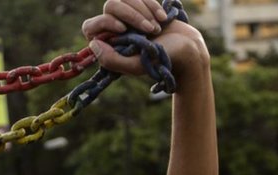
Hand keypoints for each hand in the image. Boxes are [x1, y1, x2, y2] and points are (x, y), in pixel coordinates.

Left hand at [81, 0, 207, 79]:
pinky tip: (163, 19)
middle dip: (131, 15)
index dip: (104, 23)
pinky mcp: (142, 6)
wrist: (187, 48)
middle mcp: (115, 28)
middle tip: (149, 30)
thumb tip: (92, 44)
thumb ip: (111, 60)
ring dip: (143, 10)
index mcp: (108, 44)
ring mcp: (128, 16)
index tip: (123, 30)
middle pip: (110, 6)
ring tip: (156, 27)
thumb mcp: (135, 65)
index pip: (90, 26)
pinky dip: (153, 5)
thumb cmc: (161, 59)